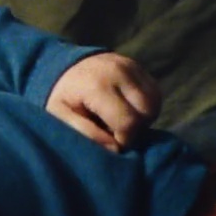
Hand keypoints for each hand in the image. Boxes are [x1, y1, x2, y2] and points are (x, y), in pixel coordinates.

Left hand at [46, 52, 161, 151]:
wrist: (64, 66)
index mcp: (98, 85)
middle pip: (147, 112)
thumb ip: (85, 132)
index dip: (124, 139)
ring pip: (154, 104)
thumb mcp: (60, 115)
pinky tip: (128, 109)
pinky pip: (155, 94)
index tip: (111, 141)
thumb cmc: (62, 95)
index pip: (128, 122)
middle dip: (135, 129)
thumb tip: (115, 149)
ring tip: (120, 120)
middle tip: (116, 130)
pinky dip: (146, 107)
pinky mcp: (139, 67)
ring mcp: (132, 67)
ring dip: (143, 118)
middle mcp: (119, 72)